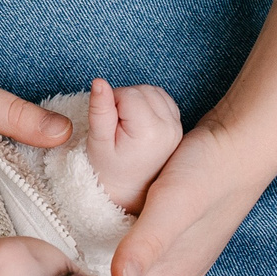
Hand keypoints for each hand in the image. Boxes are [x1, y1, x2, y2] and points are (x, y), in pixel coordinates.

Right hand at [83, 78, 182, 211]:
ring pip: (154, 92)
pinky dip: (149, 104)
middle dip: (124, 100)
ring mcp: (177, 128)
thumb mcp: (98, 142)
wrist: (129, 193)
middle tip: (115, 125)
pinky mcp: (178, 128)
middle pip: (143, 90)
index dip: (111, 102)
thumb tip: (99, 82)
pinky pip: (164, 100)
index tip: (108, 124)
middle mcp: (170, 128)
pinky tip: (138, 123)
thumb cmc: (109, 171)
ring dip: (137, 101)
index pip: (128, 93)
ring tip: (126, 125)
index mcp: (150, 132)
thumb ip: (99, 110)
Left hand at [109, 3, 276, 275]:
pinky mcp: (171, 231)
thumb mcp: (172, 205)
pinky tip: (93, 236)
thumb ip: (146, 245)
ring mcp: (174, 252)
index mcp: (174, 275)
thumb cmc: (208, 172)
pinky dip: (115, 251)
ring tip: (65, 264)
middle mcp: (174, 271)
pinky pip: (138, 253)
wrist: (242, 140)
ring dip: (103, 274)